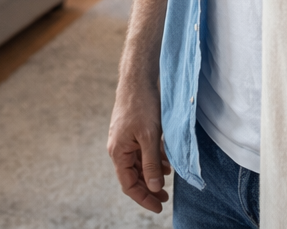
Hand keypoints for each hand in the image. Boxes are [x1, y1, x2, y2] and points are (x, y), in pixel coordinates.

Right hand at [107, 83, 170, 212]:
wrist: (137, 80)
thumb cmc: (141, 106)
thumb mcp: (149, 137)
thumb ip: (151, 164)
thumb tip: (153, 187)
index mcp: (118, 152)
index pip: (128, 184)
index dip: (143, 198)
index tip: (159, 207)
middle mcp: (119, 148)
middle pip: (132, 176)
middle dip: (148, 188)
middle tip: (165, 198)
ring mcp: (125, 140)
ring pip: (138, 165)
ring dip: (152, 174)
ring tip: (168, 181)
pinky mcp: (132, 133)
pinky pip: (141, 153)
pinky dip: (153, 161)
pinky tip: (165, 163)